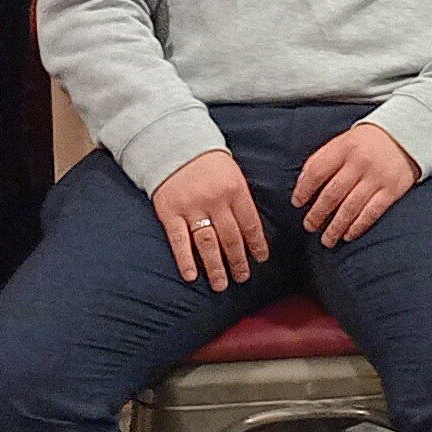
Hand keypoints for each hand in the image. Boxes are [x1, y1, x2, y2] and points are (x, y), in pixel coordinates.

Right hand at [155, 151, 266, 288]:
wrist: (174, 146)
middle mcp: (214, 200)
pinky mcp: (170, 212)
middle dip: (238, 261)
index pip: (250, 223)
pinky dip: (185, 260)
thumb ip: (240, 200)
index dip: (257, 244)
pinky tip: (192, 276)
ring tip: (222, 284)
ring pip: (207, 243)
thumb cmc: (208, 164)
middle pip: (230, 237)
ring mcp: (191, 207)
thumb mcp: (232, 175)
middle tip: (242, 278)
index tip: (261, 259)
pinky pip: (179, 240)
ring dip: (216, 267)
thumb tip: (252, 232)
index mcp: (234, 190)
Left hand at [293, 120, 419, 244]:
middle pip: (332, 193)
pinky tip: (348, 235)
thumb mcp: (343, 141)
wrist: (407, 134)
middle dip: (317, 213)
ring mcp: (377, 177)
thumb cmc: (368, 141)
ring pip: (350, 208)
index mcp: (344, 147)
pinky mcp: (392, 190)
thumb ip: (322, 158)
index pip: (317, 171)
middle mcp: (360, 162)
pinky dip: (358, 226)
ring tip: (326, 240)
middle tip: (309, 226)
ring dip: (335, 227)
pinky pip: (372, 213)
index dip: (304, 189)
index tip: (297, 203)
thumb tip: (302, 182)